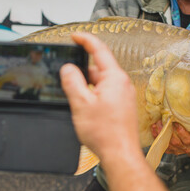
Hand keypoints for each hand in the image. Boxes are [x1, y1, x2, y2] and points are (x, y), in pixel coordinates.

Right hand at [61, 33, 138, 159]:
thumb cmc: (105, 133)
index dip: (85, 39)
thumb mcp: (81, 104)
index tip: (74, 36)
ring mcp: (123, 95)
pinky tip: (85, 107)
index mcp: (114, 78)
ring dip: (86, 85)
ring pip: (100, 81)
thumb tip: (68, 68)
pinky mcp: (122, 106)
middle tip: (66, 76)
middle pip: (98, 67)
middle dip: (81, 69)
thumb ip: (72, 82)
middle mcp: (122, 84)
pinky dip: (93, 94)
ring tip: (76, 100)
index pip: (99, 50)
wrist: (120, 154)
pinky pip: (105, 92)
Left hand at [151, 121, 189, 157]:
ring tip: (156, 124)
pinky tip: (154, 129)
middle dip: (167, 131)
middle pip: (175, 141)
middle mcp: (186, 147)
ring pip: (167, 144)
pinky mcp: (170, 151)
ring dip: (160, 134)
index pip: (188, 139)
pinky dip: (156, 137)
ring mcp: (177, 150)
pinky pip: (162, 145)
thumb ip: (189, 120)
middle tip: (161, 121)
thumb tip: (181, 110)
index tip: (175, 122)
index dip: (181, 131)